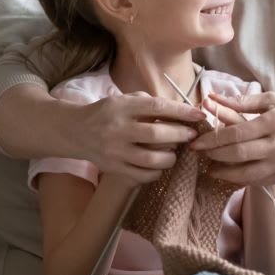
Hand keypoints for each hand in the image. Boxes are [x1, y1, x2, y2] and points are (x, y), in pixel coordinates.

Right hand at [77, 93, 205, 183]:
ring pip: (151, 159)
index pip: (157, 107)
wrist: (75, 131)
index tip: (199, 115)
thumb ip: (150, 104)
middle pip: (156, 134)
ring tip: (174, 151)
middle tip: (191, 135)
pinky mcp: (113, 169)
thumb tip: (182, 111)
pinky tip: (159, 164)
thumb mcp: (125, 100)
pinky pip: (142, 175)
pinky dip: (156, 172)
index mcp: (123, 107)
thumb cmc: (108, 112)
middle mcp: (118, 129)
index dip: (181, 111)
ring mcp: (115, 151)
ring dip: (171, 157)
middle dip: (180, 135)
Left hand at [191, 92, 274, 184]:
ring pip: (246, 173)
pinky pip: (259, 181)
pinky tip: (231, 174)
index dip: (213, 139)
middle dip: (214, 155)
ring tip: (211, 168)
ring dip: (224, 172)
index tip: (198, 142)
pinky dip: (241, 179)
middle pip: (237, 154)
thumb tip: (215, 99)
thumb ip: (246, 101)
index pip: (236, 134)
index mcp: (274, 121)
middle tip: (200, 154)